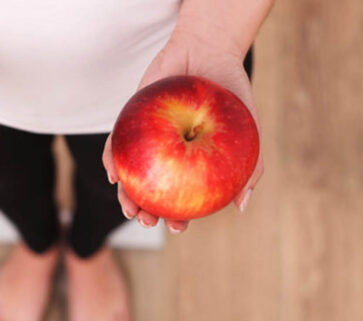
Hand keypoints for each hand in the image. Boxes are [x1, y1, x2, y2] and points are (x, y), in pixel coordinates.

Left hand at [102, 29, 263, 233]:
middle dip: (145, 213)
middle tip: (147, 221)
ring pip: (131, 174)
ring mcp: (147, 141)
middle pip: (151, 192)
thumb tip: (241, 206)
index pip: (181, 199)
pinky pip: (117, 145)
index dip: (177, 218)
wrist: (209, 50)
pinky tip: (112, 173)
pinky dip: (112, 160)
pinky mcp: (130, 122)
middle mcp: (166, 157)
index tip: (178, 228)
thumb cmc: (231, 94)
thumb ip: (250, 168)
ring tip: (128, 206)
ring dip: (125, 194)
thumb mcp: (248, 132)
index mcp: (191, 165)